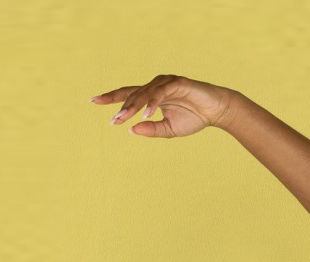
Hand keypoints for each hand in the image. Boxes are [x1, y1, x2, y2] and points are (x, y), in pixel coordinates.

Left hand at [90, 74, 236, 137]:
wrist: (216, 111)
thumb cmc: (193, 118)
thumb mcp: (168, 130)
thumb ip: (151, 130)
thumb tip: (131, 131)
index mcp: (152, 96)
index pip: (128, 95)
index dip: (111, 98)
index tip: (93, 101)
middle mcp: (156, 86)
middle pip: (132, 93)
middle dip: (121, 106)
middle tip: (112, 120)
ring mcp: (166, 83)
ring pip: (144, 92)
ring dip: (133, 106)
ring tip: (123, 118)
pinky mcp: (178, 82)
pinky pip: (161, 92)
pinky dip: (152, 102)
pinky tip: (146, 114)